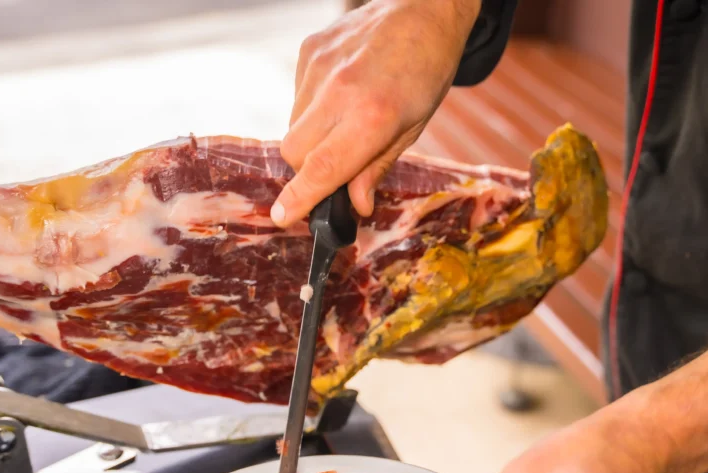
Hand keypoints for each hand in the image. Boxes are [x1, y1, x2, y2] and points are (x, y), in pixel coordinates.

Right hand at [271, 0, 482, 225]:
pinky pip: (297, 97)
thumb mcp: (412, 128)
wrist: (425, 9)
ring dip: (311, 138)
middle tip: (338, 165)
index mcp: (372, 115)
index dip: (298, 197)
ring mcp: (319, 66)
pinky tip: (340, 94)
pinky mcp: (309, 50)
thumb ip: (376, 168)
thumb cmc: (426, 71)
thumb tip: (354, 205)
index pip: (321, 168)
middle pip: (294, 152)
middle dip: (308, 170)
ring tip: (345, 120)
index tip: (281, 216)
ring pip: (293, 126)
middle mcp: (339, 90)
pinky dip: (312, 108)